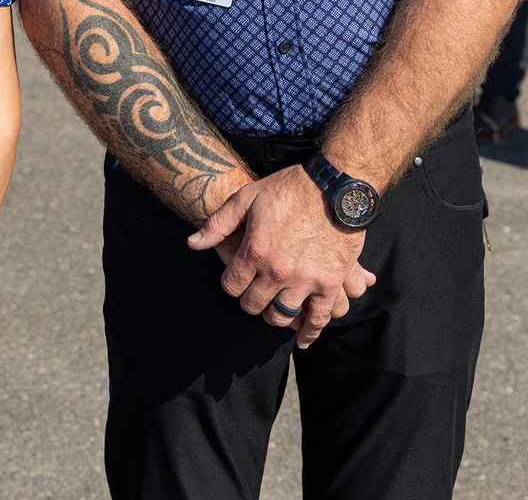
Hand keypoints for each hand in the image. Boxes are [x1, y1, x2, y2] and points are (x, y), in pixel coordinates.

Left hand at [188, 167, 376, 348]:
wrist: (334, 187)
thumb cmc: (288, 189)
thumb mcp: (246, 198)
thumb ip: (218, 224)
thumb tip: (193, 243)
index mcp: (254, 251)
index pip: (231, 286)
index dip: (231, 285)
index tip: (237, 281)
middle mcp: (277, 270)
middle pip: (254, 304)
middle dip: (251, 301)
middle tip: (255, 295)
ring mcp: (305, 280)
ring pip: (282, 315)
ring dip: (276, 316)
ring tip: (275, 308)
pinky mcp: (331, 283)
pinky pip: (319, 318)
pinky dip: (310, 333)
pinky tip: (302, 339)